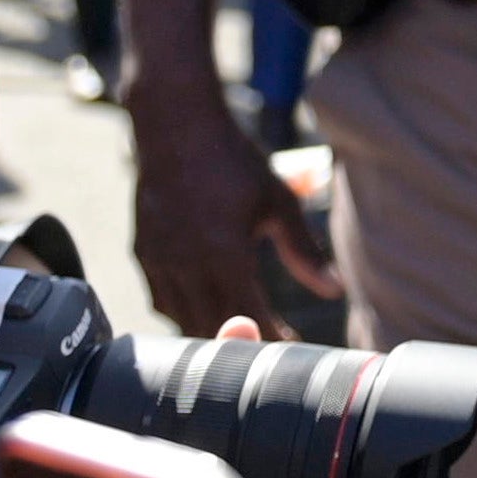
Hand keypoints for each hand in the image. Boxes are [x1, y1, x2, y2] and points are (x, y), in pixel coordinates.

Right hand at [127, 97, 339, 335]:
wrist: (176, 129)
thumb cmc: (234, 162)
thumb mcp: (279, 203)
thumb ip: (304, 252)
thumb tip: (335, 290)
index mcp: (223, 255)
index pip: (248, 317)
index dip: (269, 339)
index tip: (290, 348)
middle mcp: (185, 265)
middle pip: (209, 327)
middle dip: (238, 342)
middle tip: (266, 348)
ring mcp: (157, 261)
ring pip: (179, 318)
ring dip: (207, 330)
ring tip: (237, 332)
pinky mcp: (141, 252)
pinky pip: (159, 298)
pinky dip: (181, 311)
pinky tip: (202, 307)